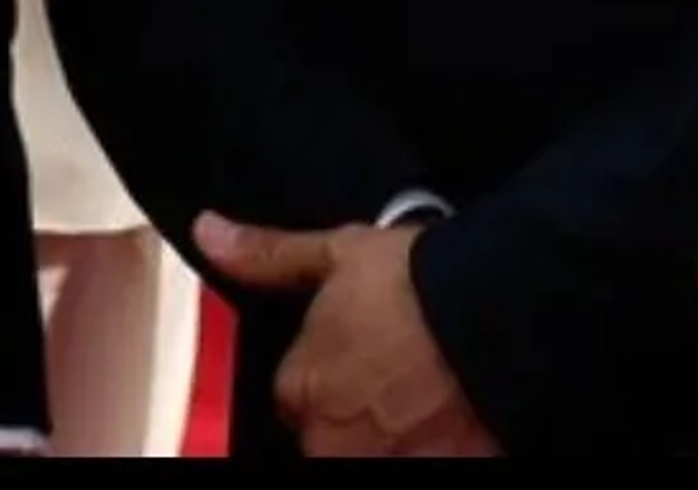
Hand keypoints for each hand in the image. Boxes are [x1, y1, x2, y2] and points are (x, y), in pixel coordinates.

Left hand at [195, 212, 499, 457]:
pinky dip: (424, 443)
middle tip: (395, 372)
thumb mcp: (337, 252)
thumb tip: (206, 232)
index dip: (329, 369)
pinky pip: (416, 458)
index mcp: (301, 389)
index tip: (361, 349)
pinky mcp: (431, 472)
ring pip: (368, 450)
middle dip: (355, 408)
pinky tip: (444, 416)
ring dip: (388, 431)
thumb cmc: (414, 281)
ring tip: (422, 394)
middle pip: (329, 433)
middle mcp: (329, 440)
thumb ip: (266, 255)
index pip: (297, 396)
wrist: (492, 312)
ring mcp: (378, 462)